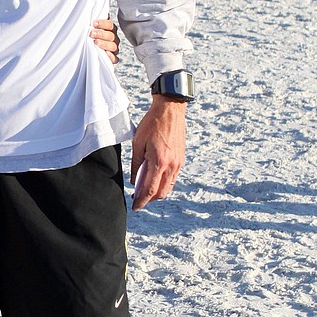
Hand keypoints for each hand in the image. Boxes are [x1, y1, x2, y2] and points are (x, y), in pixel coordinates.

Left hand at [90, 17, 118, 63]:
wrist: (85, 54)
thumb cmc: (88, 38)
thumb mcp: (90, 29)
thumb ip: (93, 24)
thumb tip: (90, 14)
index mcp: (110, 30)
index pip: (110, 25)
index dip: (103, 23)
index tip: (93, 23)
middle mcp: (113, 39)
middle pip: (111, 35)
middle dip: (101, 34)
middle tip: (91, 34)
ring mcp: (114, 49)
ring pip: (113, 46)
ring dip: (104, 44)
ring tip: (95, 43)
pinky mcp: (113, 59)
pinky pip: (115, 59)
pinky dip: (111, 57)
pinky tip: (105, 54)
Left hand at [130, 96, 185, 210]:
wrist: (170, 110)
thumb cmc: (152, 124)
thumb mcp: (138, 143)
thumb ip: (136, 164)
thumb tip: (135, 180)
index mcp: (159, 162)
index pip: (150, 190)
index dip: (142, 201)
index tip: (135, 207)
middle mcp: (171, 165)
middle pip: (161, 192)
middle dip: (150, 199)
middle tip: (138, 199)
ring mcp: (178, 163)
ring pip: (168, 186)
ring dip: (157, 191)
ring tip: (145, 190)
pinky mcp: (181, 159)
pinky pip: (173, 177)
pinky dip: (164, 182)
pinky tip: (155, 179)